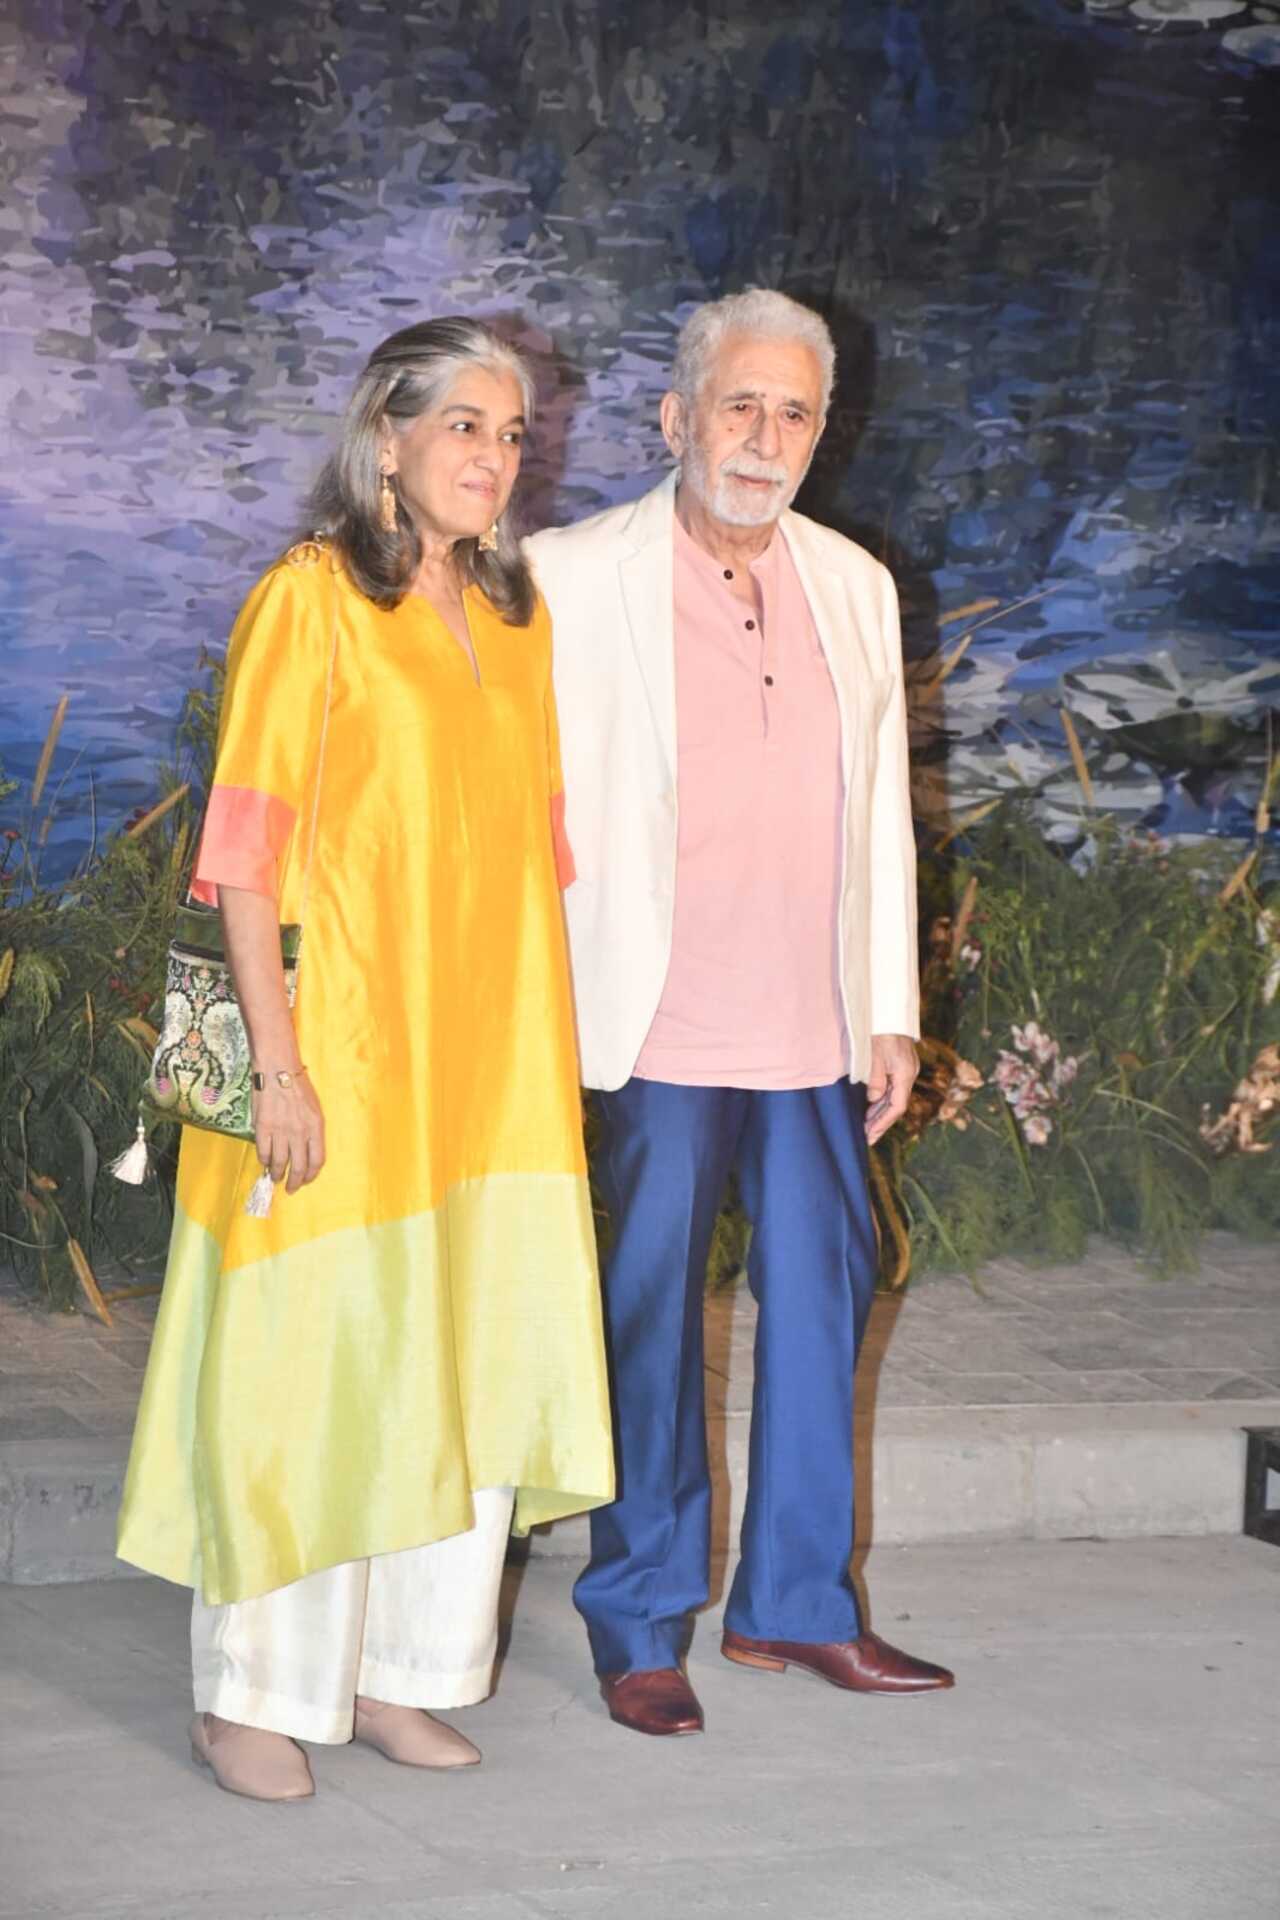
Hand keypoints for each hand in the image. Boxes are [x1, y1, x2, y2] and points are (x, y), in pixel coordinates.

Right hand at [252, 1073, 325, 1194]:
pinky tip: (264, 1161)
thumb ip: (312, 1131)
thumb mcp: (315, 1109)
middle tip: (291, 1188)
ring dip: (276, 1174)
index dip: (311, 1175)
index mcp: (316, 1127)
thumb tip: (305, 1151)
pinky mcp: (263, 1127)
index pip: (317, 1161)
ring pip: (278, 1163)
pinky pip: (263, 1151)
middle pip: (298, 1167)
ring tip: (275, 1177)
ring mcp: (280, 1131)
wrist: (278, 1070)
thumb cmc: (298, 1088)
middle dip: (294, 1182)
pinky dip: (263, 1160)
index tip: (305, 1180)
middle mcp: (300, 1132)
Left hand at [865, 1034, 917, 1144]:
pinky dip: (882, 1100)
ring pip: (895, 1098)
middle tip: (867, 1137)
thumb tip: (873, 1099)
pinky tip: (872, 1107)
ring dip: (880, 1112)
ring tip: (866, 1126)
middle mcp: (909, 1075)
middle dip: (881, 1122)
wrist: (890, 1012)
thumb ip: (875, 1079)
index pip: (897, 1106)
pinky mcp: (902, 1066)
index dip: (883, 1123)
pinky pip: (893, 1089)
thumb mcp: (874, 1055)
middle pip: (896, 1105)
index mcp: (904, 1074)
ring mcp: (906, 1070)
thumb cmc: (881, 1031)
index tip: (870, 1134)